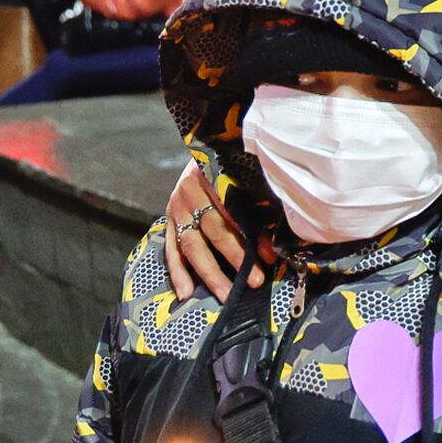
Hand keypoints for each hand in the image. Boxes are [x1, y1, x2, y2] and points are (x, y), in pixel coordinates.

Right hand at [162, 159, 275, 298]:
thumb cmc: (233, 167)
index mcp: (215, 175)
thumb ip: (257, 207)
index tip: (268, 257)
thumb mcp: (245, 179)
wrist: (205, 148)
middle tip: (254, 281)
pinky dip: (178, 272)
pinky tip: (186, 292)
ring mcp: (177, 206)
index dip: (252, 236)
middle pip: (214, 229)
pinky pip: (171, 249)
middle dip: (235, 258)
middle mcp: (191, 191)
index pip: (235, 211)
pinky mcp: (169, 218)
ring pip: (192, 244)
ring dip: (210, 272)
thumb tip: (272, 247)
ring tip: (226, 294)